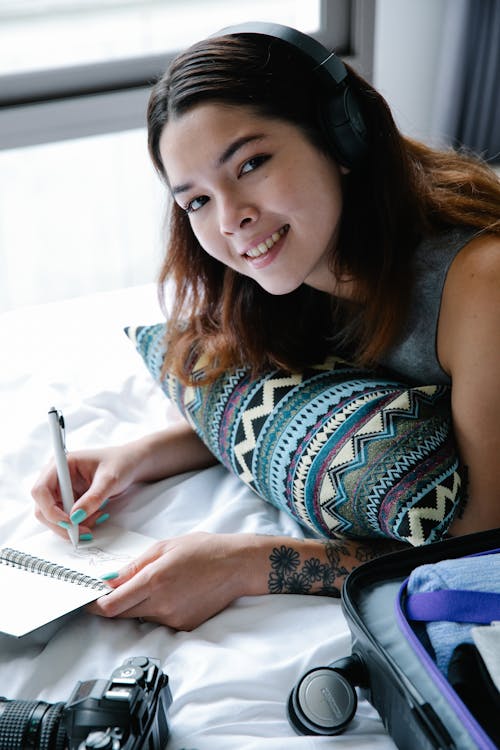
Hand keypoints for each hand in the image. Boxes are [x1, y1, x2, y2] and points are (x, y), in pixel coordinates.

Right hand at [31, 445, 140, 538]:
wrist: (129, 465)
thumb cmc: (120, 463)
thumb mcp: (110, 479)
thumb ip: (93, 498)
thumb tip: (76, 517)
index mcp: (61, 465)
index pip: (41, 490)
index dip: (50, 510)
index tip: (69, 522)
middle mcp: (56, 478)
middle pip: (43, 508)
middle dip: (62, 524)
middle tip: (83, 532)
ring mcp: (61, 490)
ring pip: (54, 517)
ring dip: (73, 525)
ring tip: (98, 517)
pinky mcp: (68, 500)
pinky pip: (66, 519)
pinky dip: (80, 523)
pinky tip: (97, 515)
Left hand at [88, 532, 253, 630]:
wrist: (237, 566)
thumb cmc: (204, 550)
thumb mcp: (164, 547)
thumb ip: (134, 566)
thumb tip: (109, 580)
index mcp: (154, 580)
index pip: (111, 605)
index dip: (94, 605)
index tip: (88, 600)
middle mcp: (161, 604)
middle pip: (121, 615)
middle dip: (111, 605)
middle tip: (113, 590)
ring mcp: (173, 619)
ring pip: (140, 617)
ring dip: (136, 605)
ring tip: (154, 584)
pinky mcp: (184, 626)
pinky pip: (159, 621)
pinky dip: (156, 609)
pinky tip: (172, 592)